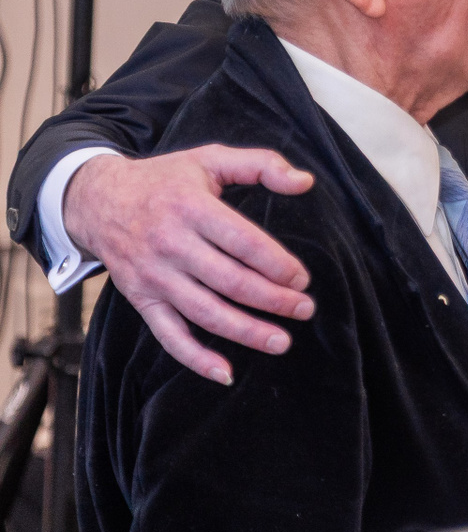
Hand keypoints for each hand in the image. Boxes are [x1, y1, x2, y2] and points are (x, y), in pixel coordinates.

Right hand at [64, 147, 316, 384]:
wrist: (97, 200)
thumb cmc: (166, 180)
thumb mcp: (210, 158)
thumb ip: (261, 165)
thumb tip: (306, 183)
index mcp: (192, 208)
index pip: (242, 241)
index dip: (276, 264)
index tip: (302, 279)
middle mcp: (170, 244)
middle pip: (230, 281)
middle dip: (273, 300)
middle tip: (305, 310)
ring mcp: (154, 276)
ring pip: (205, 313)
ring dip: (246, 332)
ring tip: (282, 342)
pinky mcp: (141, 299)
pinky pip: (168, 335)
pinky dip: (195, 359)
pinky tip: (227, 373)